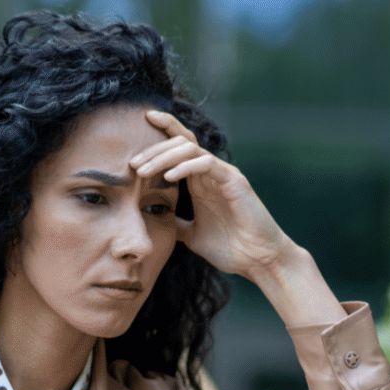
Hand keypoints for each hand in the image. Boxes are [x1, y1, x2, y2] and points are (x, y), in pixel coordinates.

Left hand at [130, 110, 346, 325]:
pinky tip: (168, 178)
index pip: (179, 148)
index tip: (138, 129)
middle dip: (153, 149)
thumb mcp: (191, 235)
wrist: (257, 260)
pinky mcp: (234, 183)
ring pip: (190, 149)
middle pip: (180, 143)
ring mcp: (223, 175)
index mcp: (200, 181)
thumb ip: (175, 223)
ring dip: (163, 157)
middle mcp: (211, 173)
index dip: (161, 133)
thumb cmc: (231, 248)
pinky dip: (185, 167)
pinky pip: (207, 164)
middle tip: (132, 163)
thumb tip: (155, 221)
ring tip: (142, 170)